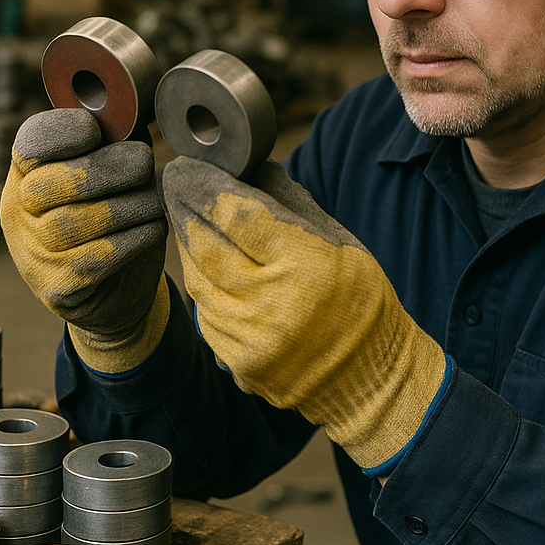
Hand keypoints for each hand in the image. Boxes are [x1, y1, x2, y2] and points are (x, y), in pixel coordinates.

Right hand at [0, 108, 168, 374]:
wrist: (113, 293)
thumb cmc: (113, 215)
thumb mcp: (107, 173)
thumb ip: (113, 140)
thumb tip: (133, 105)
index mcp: (25, 172)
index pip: (31, 143)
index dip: (65, 132)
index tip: (96, 131)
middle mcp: (18, 212)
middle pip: (54, 184)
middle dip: (109, 168)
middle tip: (144, 162)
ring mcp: (33, 253)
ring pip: (80, 222)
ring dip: (130, 205)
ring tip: (153, 200)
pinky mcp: (59, 288)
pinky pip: (100, 257)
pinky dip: (135, 237)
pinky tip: (152, 226)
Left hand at [161, 156, 447, 472]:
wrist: (370, 379)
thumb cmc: (360, 299)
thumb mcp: (339, 240)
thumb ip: (288, 204)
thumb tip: (246, 167)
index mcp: (305, 266)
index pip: (237, 215)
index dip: (205, 186)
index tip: (189, 166)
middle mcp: (273, 306)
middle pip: (207, 246)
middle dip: (184, 208)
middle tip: (175, 182)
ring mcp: (252, 340)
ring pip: (197, 281)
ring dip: (188, 245)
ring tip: (186, 218)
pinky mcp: (239, 364)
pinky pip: (205, 314)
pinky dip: (202, 285)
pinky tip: (205, 265)